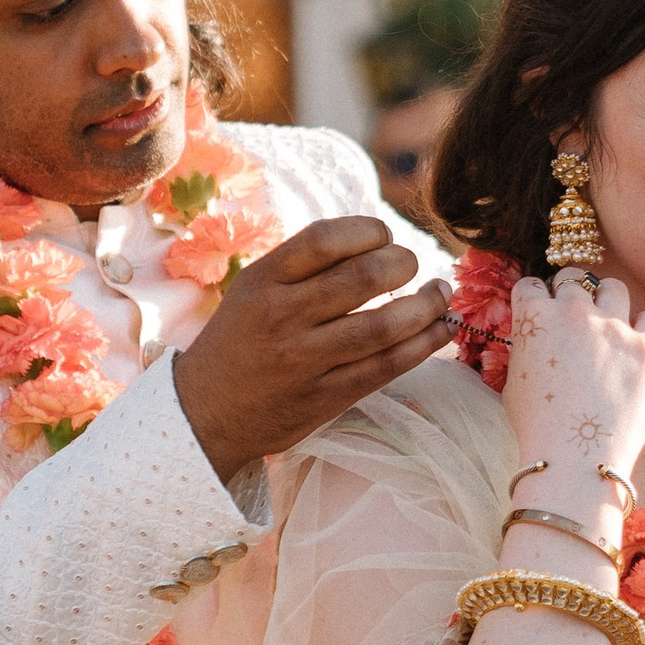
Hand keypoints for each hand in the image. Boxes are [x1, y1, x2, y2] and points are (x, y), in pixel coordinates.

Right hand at [173, 216, 451, 484]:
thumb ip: (302, 266)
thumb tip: (376, 243)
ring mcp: (305, 360)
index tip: (384, 237)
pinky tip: (441, 329)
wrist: (204, 413)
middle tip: (414, 265)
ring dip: (425, 306)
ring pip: (384, 325)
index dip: (369, 231)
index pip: (326, 238)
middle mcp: (283, 316)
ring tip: (439, 295)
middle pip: (364, 276)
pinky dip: (424, 345)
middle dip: (404, 263)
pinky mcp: (325, 397)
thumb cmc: (238, 343)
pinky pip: (387, 366)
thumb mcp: (252, 290)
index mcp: (263, 280)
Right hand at [501, 273, 644, 504]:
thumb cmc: (538, 429)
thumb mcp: (514, 382)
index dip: (537, 298)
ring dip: (608, 302)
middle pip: (573, 278)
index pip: (531, 284)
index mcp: (534, 316)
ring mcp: (613, 326)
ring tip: (608, 326)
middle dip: (572, 293)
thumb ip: (526, 349)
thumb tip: (536, 340)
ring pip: (613, 287)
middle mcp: (574, 310)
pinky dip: (642, 328)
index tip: (543, 310)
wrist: (575, 458)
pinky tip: (635, 347)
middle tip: (576, 318)